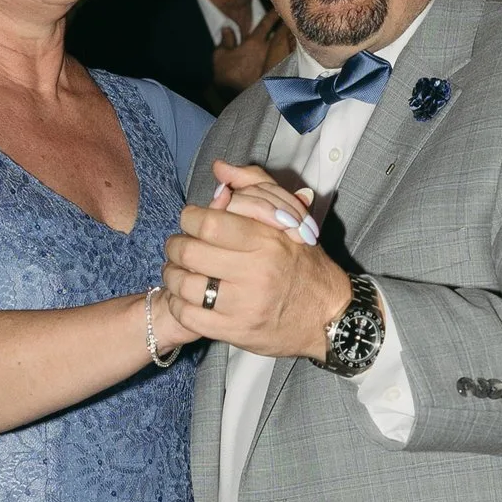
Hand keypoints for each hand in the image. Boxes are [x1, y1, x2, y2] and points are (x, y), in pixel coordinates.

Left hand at [160, 162, 346, 352]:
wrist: (329, 318)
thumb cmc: (306, 264)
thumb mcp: (290, 220)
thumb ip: (255, 187)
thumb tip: (219, 169)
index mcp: (267, 241)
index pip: (208, 222)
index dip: (190, 217)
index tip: (192, 220)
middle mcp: (255, 273)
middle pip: (189, 251)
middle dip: (176, 246)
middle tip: (180, 246)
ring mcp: (243, 305)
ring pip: (183, 284)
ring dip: (172, 274)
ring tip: (179, 271)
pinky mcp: (235, 332)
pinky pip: (188, 316)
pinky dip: (179, 304)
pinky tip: (186, 297)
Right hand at [211, 11, 292, 95]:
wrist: (233, 96)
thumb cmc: (225, 74)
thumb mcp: (220, 54)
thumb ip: (226, 40)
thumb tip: (227, 28)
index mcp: (253, 43)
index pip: (266, 24)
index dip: (273, 14)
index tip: (280, 6)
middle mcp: (266, 50)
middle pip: (282, 33)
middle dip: (288, 24)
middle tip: (297, 16)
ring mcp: (273, 62)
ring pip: (286, 47)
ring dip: (292, 39)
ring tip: (300, 32)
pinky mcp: (275, 74)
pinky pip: (286, 61)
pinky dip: (291, 54)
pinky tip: (297, 52)